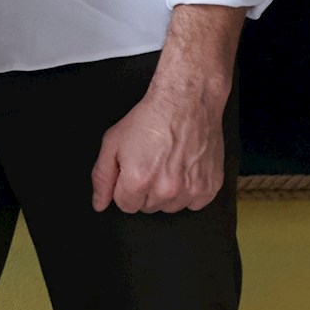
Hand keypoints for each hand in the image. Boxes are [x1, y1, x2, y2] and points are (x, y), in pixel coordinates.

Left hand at [89, 65, 227, 214]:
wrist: (186, 102)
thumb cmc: (150, 119)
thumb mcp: (113, 143)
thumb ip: (102, 177)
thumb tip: (99, 204)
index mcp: (138, 180)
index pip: (125, 205)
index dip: (126, 187)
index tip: (134, 170)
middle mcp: (165, 189)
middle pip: (148, 207)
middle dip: (146, 190)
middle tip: (152, 163)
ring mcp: (190, 189)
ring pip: (171, 207)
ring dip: (168, 192)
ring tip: (169, 164)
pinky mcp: (210, 186)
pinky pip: (195, 204)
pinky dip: (190, 191)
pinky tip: (185, 169)